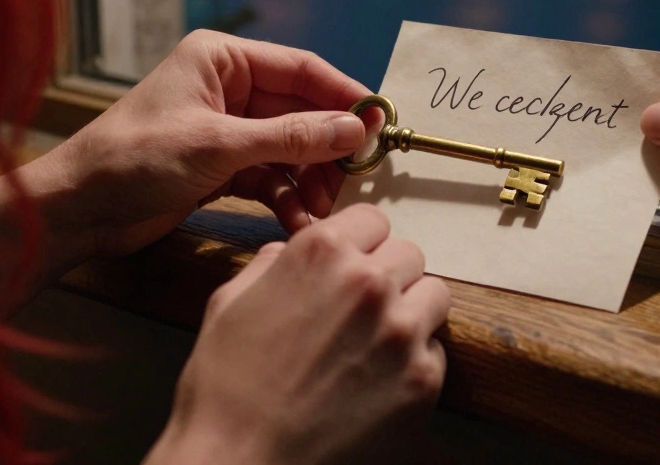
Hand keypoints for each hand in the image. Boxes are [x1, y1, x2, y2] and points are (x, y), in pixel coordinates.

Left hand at [52, 30, 371, 254]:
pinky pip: (270, 176)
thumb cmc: (134, 159)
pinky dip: (287, 197)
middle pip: (301, 111)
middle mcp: (228, 88)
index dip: (344, 96)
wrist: (77, 210)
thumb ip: (291, 138)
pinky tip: (299, 221)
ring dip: (310, 179)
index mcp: (222, 60)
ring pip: (290, 149)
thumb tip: (355, 130)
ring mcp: (226, 129)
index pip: (302, 69)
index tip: (382, 124)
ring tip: (324, 211)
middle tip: (359, 178)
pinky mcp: (221, 167)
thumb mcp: (219, 145)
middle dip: (329, 147)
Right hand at [145, 205, 450, 464]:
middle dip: (388, 275)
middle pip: (409, 254)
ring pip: (433, 295)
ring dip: (410, 311)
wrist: (240, 463)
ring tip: (376, 341)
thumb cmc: (224, 388)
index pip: (373, 219)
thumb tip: (292, 251)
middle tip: (361, 308)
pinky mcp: (422, 380)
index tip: (352, 263)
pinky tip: (376, 381)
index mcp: (323, 251)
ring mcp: (402, 332)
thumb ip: (274, 263)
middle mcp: (370, 282)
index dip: (360, 243)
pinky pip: (435, 351)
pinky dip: (413, 361)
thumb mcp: (230, 302)